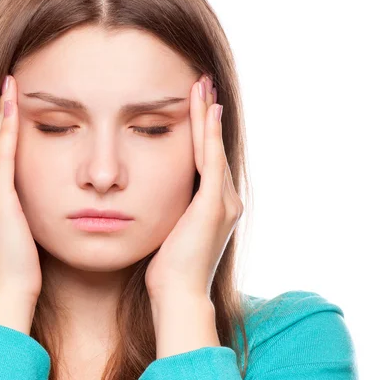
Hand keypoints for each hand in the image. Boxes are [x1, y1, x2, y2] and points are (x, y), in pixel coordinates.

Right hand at [0, 75, 41, 304]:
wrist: (5, 294)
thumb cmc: (15, 269)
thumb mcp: (12, 232)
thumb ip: (14, 209)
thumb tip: (29, 197)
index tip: (6, 103)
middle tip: (7, 82)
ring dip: (0, 112)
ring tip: (9, 84)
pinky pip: (2, 156)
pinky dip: (7, 129)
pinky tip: (12, 105)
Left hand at [144, 75, 243, 300]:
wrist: (177, 295)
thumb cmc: (167, 271)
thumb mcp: (168, 233)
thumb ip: (169, 212)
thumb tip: (152, 198)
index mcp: (214, 206)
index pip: (207, 159)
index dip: (202, 131)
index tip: (194, 104)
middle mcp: (226, 200)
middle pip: (213, 147)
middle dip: (207, 115)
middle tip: (201, 83)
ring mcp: (223, 202)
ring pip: (213, 148)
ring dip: (206, 116)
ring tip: (201, 86)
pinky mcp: (213, 205)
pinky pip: (211, 161)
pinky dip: (208, 135)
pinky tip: (206, 110)